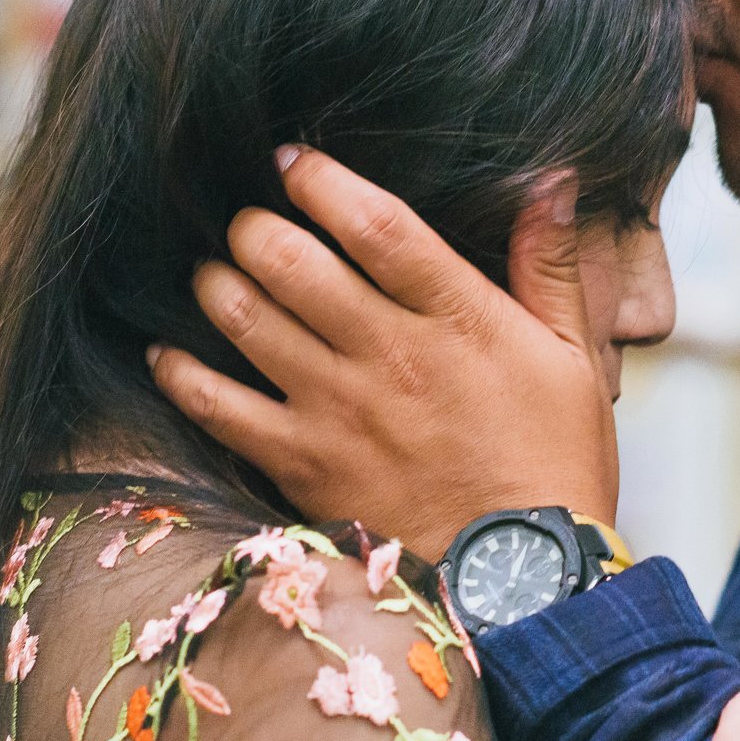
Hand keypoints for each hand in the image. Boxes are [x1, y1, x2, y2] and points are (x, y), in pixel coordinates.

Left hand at [147, 148, 617, 557]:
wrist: (525, 580)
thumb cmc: (553, 462)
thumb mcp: (572, 356)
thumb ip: (551, 264)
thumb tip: (552, 180)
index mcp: (458, 318)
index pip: (376, 224)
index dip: (323, 180)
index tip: (293, 160)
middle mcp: (389, 354)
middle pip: (290, 261)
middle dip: (255, 226)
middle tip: (251, 223)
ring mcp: (338, 411)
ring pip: (246, 319)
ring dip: (217, 283)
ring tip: (219, 275)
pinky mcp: (302, 465)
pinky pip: (218, 408)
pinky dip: (180, 373)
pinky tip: (167, 353)